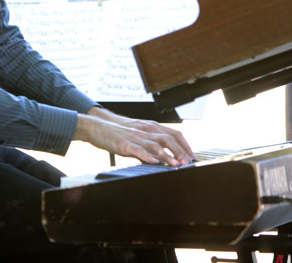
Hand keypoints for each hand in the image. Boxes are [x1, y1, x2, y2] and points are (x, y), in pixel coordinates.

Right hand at [75, 107, 196, 165]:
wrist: (97, 126)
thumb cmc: (118, 132)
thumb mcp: (138, 135)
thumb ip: (151, 144)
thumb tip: (163, 158)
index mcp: (151, 127)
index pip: (174, 134)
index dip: (186, 146)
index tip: (193, 157)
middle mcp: (146, 130)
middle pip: (169, 138)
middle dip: (181, 151)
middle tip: (189, 163)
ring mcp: (136, 137)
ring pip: (156, 144)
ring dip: (169, 155)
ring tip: (177, 165)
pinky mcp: (124, 144)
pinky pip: (138, 150)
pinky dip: (148, 156)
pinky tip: (155, 162)